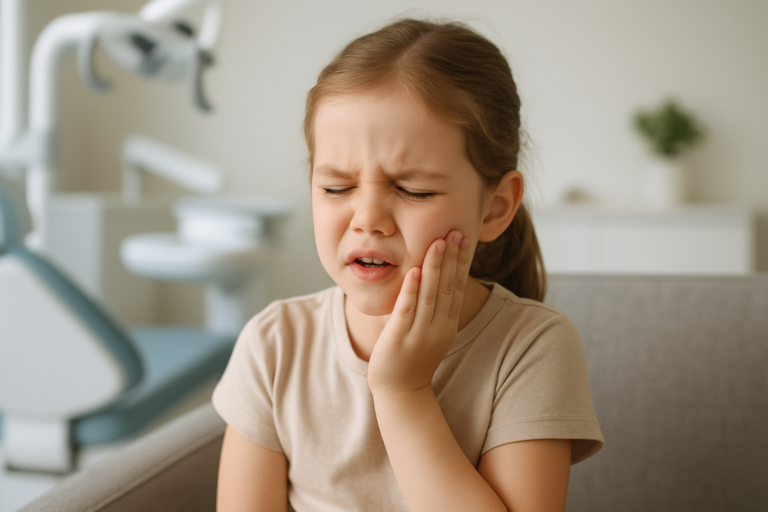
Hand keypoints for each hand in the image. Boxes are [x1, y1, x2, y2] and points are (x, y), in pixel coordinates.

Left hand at [367, 230, 471, 393]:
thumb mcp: (431, 332)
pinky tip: (413, 271)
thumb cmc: (412, 358)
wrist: (400, 392)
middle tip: (456, 232)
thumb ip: (434, 308)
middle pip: (448, 287)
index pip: (458, 287)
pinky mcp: (399, 338)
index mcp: (448, 324)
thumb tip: (434, 278)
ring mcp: (419, 333)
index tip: (464, 239)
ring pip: (430, 295)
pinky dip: (411, 290)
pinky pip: (406, 310)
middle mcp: (438, 327)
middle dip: (452, 258)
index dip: (461, 262)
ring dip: (435, 267)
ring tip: (437, 243)